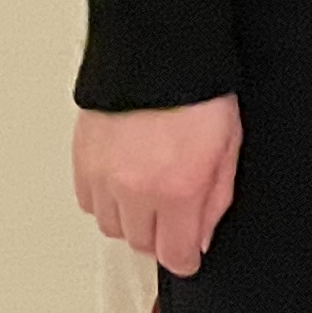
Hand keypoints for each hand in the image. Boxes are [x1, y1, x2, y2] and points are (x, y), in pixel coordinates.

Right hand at [73, 97, 242, 277]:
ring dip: (131, 218)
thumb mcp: (229, 147)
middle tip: (174, 213)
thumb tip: (201, 237)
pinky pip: (89, 202)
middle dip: (160, 236)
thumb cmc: (198, 90)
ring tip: (148, 190)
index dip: (186, 259)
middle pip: (141, 244)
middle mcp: (135, 189)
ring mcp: (104, 176)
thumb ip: (216, 199)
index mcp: (178, 189)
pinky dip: (106, 199)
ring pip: (112, 226)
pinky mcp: (82, 161)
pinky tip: (123, 180)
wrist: (156, 53)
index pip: (174, 254)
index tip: (189, 254)